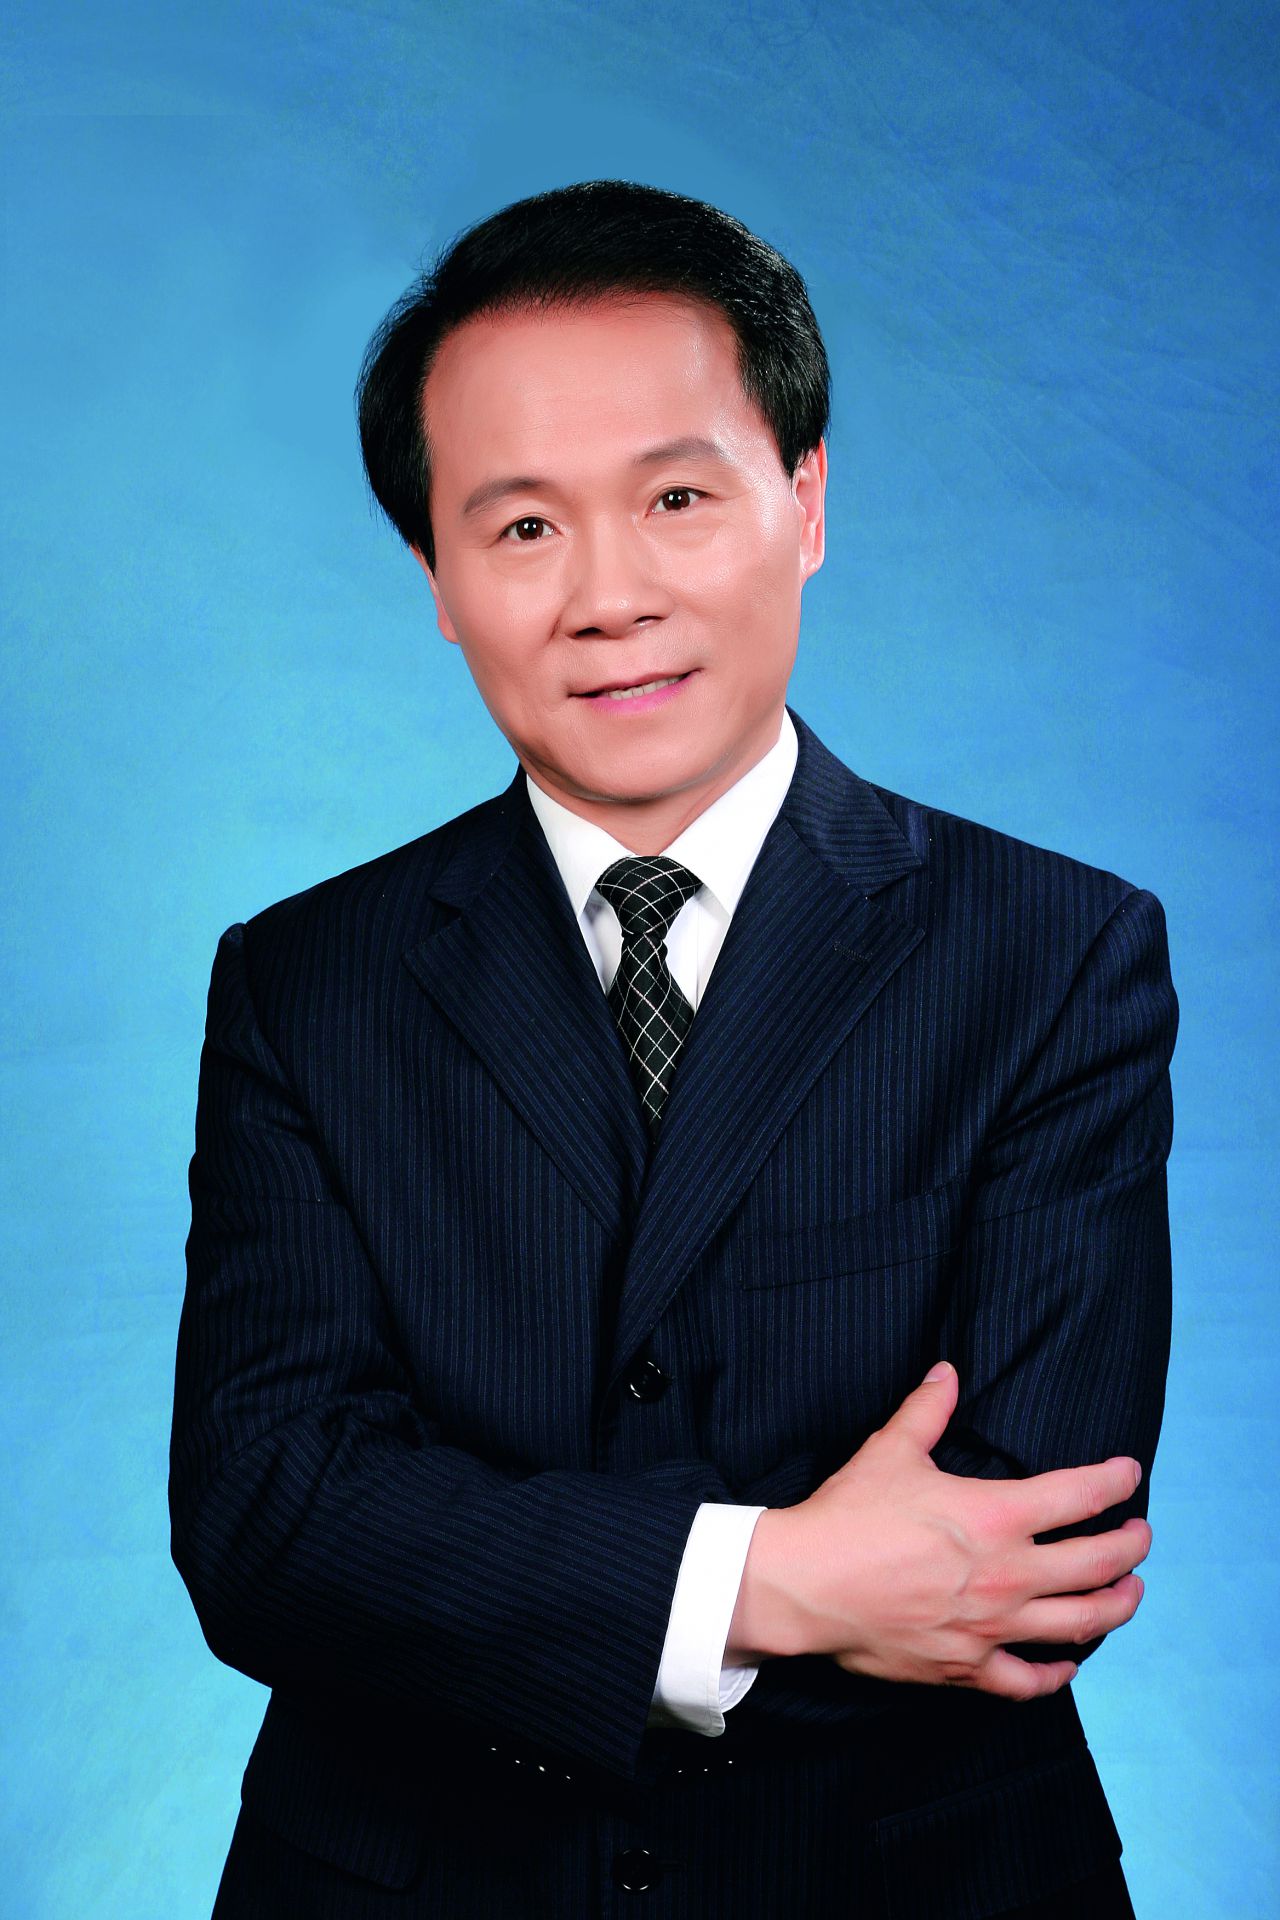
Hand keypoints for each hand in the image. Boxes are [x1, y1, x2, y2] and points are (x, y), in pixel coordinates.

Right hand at [727, 1361, 1150, 1701]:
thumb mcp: (890, 1451)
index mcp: (996, 1516)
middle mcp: (1008, 1574)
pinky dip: (1057, 1672)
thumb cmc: (849, 1515)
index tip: (1130, 1474)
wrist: (808, 1585)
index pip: (1078, 1496)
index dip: (1113, 1482)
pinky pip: (1029, 1680)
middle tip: (1141, 1536)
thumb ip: (927, 1410)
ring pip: (1080, 1623)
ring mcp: (993, 1626)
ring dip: (1116, 1607)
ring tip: (1131, 1593)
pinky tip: (1068, 1662)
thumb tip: (946, 1372)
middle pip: (1097, 1564)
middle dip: (1130, 1547)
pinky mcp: (969, 1666)